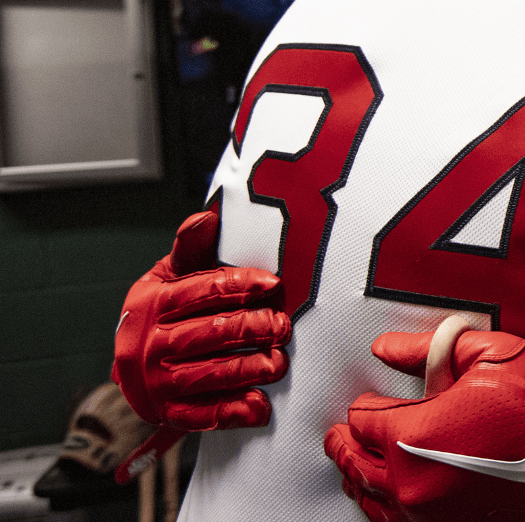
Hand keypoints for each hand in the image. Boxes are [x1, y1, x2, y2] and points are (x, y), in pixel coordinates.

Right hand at [111, 211, 291, 431]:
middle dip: (252, 328)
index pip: (202, 290)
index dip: (241, 286)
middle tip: (282, 326)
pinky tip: (261, 405)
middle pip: (210, 332)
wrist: (134, 362)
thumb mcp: (171, 275)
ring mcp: (154, 383)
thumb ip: (191, 249)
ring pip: (209, 374)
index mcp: (151, 304)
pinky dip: (233, 412)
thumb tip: (207, 217)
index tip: (274, 285)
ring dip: (249, 369)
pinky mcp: (166, 412)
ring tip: (279, 362)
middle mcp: (147, 344)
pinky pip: (202, 415)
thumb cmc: (168, 309)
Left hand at [324, 318, 524, 521]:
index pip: (363, 421)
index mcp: (412, 437)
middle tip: (340, 437)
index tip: (370, 400)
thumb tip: (387, 349)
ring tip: (357, 470)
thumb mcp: (487, 354)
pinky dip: (391, 510)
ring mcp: (433, 517)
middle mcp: (413, 485)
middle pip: (358, 467)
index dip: (364, 406)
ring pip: (376, 504)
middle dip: (347, 448)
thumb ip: (427, 349)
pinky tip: (395, 500)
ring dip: (363, 483)